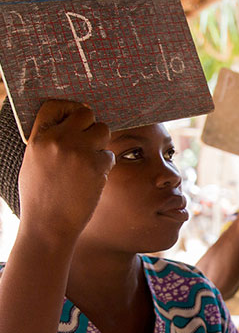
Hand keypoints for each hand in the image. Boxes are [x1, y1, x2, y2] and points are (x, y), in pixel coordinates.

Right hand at [18, 100, 114, 242]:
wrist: (48, 226)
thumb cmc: (41, 197)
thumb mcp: (34, 163)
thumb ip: (49, 142)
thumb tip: (69, 125)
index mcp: (38, 138)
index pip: (55, 106)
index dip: (69, 109)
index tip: (77, 119)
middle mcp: (58, 140)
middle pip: (85, 114)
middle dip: (90, 127)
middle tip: (89, 144)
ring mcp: (78, 152)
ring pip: (103, 130)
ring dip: (101, 145)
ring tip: (89, 163)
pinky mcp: (95, 165)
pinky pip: (109, 155)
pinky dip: (105, 166)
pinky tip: (93, 179)